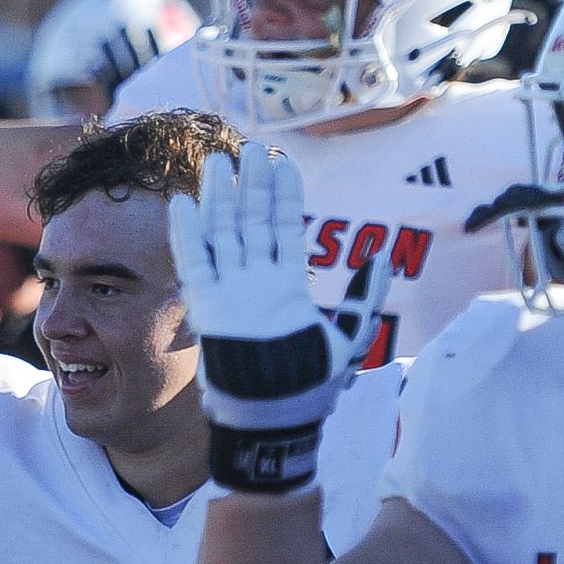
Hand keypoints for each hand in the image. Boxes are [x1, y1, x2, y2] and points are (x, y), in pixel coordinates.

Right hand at [168, 146, 387, 491]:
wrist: (275, 415)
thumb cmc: (310, 383)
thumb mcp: (348, 337)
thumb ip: (362, 297)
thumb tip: (380, 257)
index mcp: (287, 285)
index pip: (284, 227)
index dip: (283, 194)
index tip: (282, 161)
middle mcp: (256, 282)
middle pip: (250, 222)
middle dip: (251, 185)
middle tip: (248, 148)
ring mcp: (230, 291)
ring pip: (222, 234)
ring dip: (219, 198)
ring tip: (217, 162)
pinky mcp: (206, 305)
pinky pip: (193, 262)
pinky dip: (187, 234)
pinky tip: (183, 203)